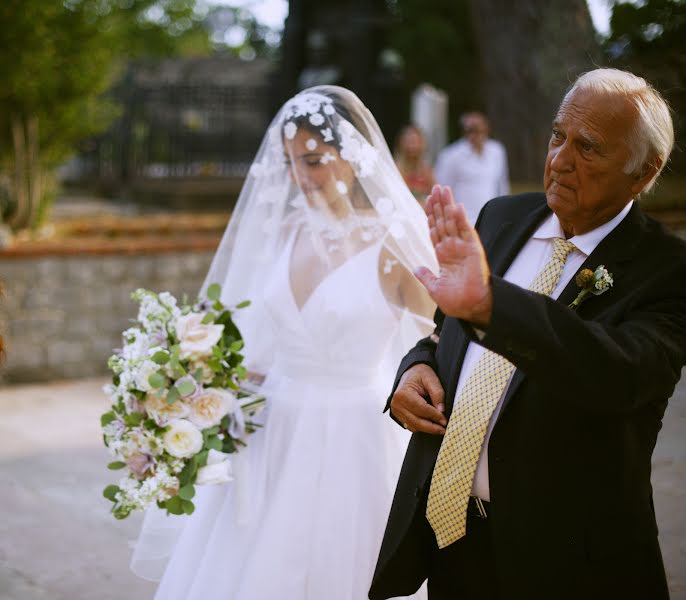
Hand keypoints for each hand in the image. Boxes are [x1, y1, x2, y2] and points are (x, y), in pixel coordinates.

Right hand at [390, 364, 446, 434]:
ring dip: (428, 429)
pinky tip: (431, 425)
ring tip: (439, 427)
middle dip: (432, 427)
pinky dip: (422, 428)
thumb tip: (441, 410)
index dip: (434, 416)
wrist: (410, 374)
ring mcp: (396, 411)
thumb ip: (437, 393)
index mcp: (403, 393)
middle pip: (416, 421)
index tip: (445, 420)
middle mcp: (396, 404)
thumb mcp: (431, 378)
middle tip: (444, 429)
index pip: (421, 409)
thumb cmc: (420, 375)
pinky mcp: (398, 416)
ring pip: (414, 426)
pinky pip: (411, 427)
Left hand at [414, 185, 492, 327]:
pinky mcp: (473, 250)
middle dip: (439, 204)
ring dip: (448, 205)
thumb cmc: (455, 301)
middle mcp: (453, 248)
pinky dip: (462, 219)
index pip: (435, 230)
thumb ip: (425, 276)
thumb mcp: (434, 288)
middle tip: (436, 188)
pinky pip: (466, 231)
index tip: (427, 201)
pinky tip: (456, 206)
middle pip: (444, 221)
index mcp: (443, 255)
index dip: (431, 216)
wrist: (470, 308)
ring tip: (443, 189)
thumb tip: (416, 268)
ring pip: (453, 222)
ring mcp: (463, 248)